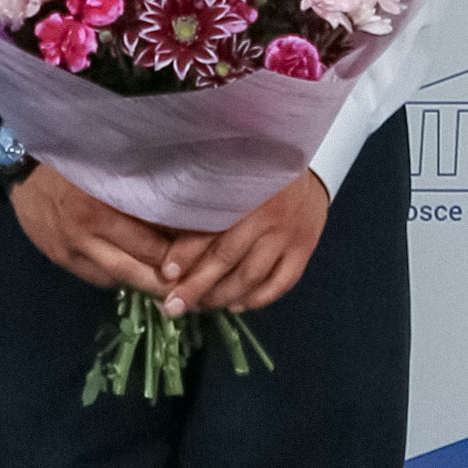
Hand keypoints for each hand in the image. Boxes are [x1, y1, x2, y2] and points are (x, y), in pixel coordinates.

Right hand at [8, 161, 185, 298]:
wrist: (19, 165)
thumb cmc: (73, 159)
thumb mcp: (108, 167)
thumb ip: (139, 189)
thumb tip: (180, 213)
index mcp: (101, 208)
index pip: (152, 243)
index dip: (180, 254)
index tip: (203, 257)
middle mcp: (86, 234)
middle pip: (137, 269)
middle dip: (166, 281)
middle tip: (192, 285)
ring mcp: (71, 251)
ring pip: (118, 278)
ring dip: (144, 283)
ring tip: (170, 285)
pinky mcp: (60, 259)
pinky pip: (97, 277)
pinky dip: (117, 276)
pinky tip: (132, 270)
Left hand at [164, 171, 328, 316]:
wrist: (302, 160)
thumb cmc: (251, 171)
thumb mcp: (225, 173)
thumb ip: (201, 199)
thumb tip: (162, 229)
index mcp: (242, 189)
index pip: (209, 228)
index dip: (185, 253)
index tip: (166, 273)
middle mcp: (266, 212)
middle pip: (227, 258)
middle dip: (197, 286)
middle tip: (173, 306)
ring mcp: (289, 232)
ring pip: (252, 276)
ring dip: (223, 296)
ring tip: (200, 306)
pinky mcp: (305, 247)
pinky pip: (280, 283)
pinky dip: (257, 299)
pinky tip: (236, 305)